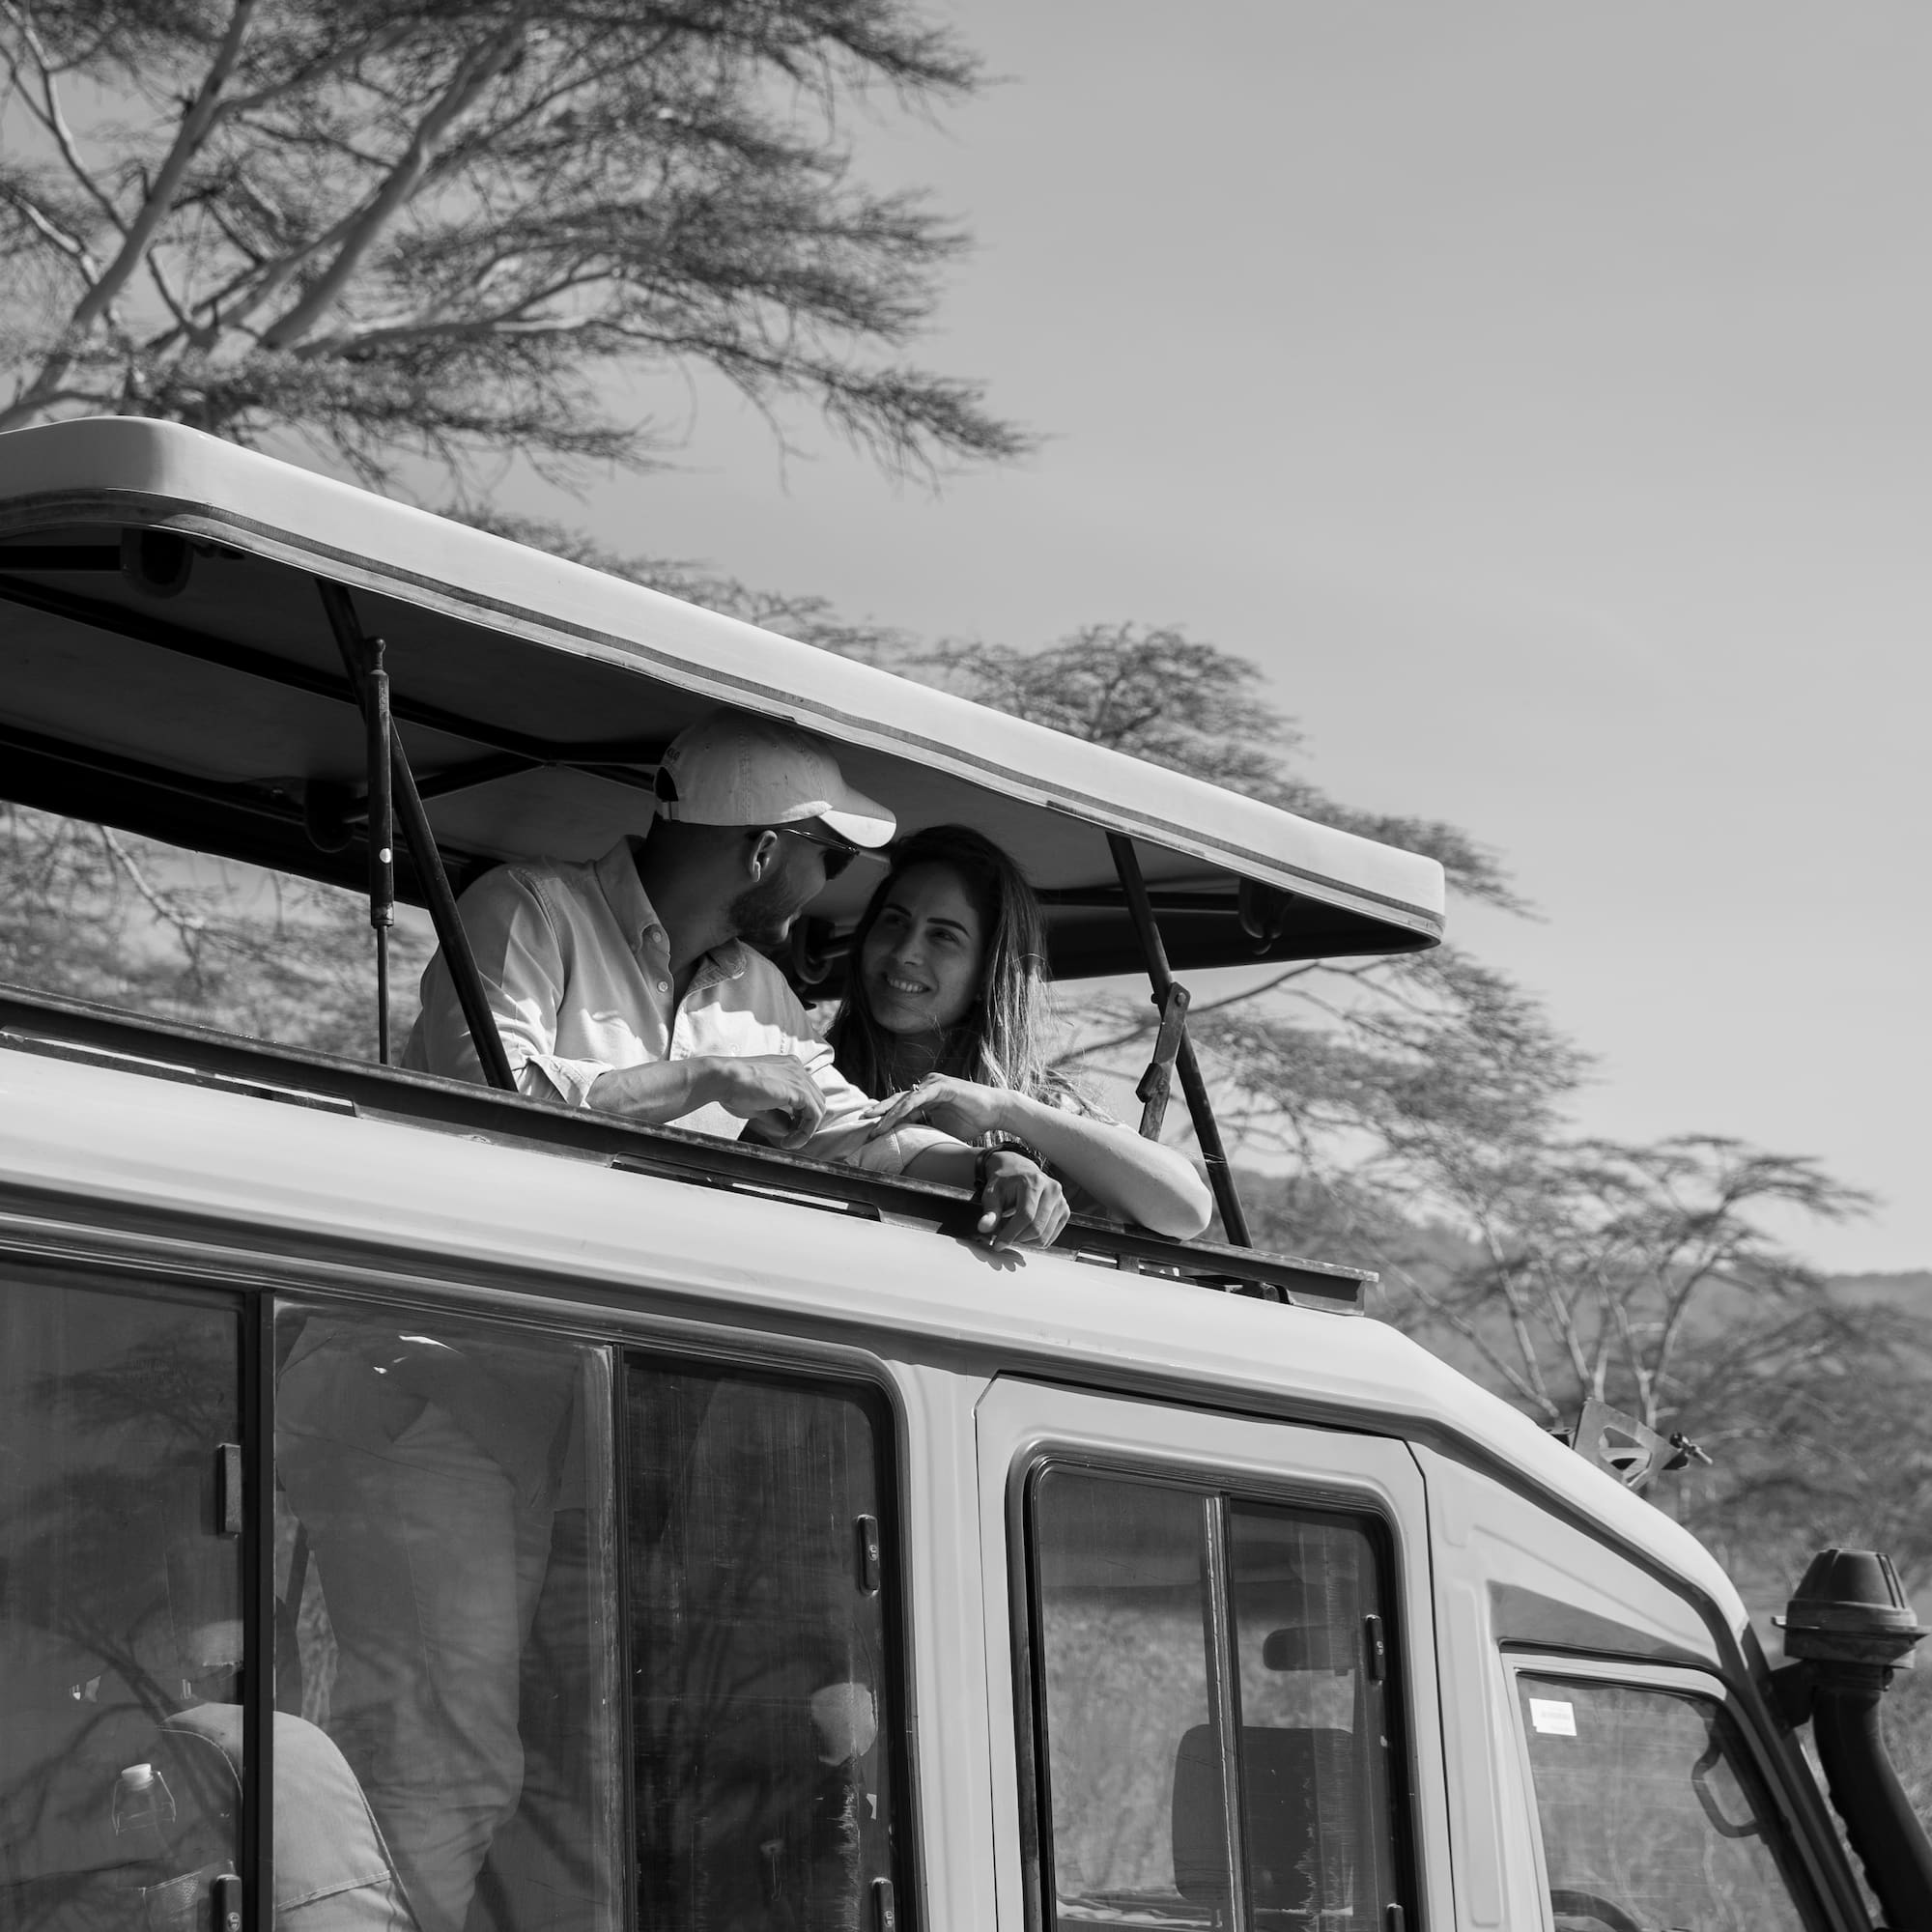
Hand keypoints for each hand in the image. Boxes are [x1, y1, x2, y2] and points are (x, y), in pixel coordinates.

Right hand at [708, 1053, 826, 1149]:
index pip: (806, 1094)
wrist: (722, 1079)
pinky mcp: (798, 1090)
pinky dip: (806, 1131)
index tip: (787, 1132)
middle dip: (805, 1123)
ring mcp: (799, 1077)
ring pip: (818, 1108)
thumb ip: (777, 1115)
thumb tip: (789, 1127)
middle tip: (788, 1139)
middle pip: (816, 1100)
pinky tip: (790, 1141)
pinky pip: (814, 1114)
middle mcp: (797, 1068)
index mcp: (787, 1067)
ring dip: (806, 1130)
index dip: (800, 1116)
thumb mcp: (759, 1105)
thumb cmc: (733, 1089)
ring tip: (788, 1143)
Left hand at [863, 1072, 1015, 1144]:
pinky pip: (918, 1097)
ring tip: (875, 1126)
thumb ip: (925, 1131)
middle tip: (861, 1122)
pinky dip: (905, 1108)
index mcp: (925, 1096)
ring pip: (904, 1099)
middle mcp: (926, 1086)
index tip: (869, 1130)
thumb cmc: (972, 1121)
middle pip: (897, 1100)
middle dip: (878, 1112)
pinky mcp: (940, 1085)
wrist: (996, 1112)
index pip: (900, 1107)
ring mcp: (933, 1084)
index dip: (884, 1117)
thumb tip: (908, 1146)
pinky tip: (894, 1117)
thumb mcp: (942, 1129)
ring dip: (888, 1114)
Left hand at [976, 1149, 1068, 1250]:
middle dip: (1017, 1238)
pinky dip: (1036, 1240)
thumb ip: (990, 1211)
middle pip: (1036, 1228)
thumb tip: (984, 1227)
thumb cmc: (1005, 1182)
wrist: (1019, 1171)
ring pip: (1044, 1236)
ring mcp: (1061, 1200)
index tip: (998, 1244)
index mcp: (1034, 1182)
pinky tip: (1025, 1230)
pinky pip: (1051, 1236)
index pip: (1025, 1216)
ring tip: (1013, 1230)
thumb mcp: (992, 1193)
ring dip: (1026, 1240)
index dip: (1010, 1234)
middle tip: (1004, 1235)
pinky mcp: (1065, 1211)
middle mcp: (1052, 1189)